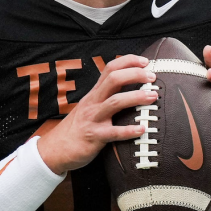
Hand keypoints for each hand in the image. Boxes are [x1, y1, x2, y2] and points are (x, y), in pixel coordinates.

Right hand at [37, 55, 157, 173]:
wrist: (57, 149)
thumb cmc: (80, 126)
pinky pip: (114, 133)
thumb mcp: (91, 105)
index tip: (146, 61)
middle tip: (152, 77)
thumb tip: (132, 85)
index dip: (128, 61)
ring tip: (153, 97)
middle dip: (135, 75)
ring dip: (136, 97)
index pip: (110, 68)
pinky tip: (143, 129)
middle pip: (113, 80)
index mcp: (95, 93)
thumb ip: (107, 95)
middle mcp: (93, 102)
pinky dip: (129, 130)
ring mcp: (93, 118)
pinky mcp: (95, 136)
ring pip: (115, 102)